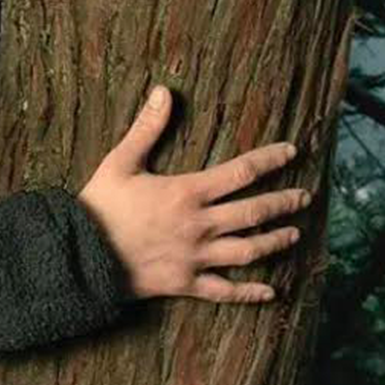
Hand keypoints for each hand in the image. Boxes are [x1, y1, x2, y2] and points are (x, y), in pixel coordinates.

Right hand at [76, 86, 309, 303]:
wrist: (78, 255)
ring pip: (248, 250)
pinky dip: (250, 292)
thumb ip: (147, 127)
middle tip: (305, 197)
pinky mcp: (186, 283)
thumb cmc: (99, 206)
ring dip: (275, 241)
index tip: (292, 152)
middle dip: (284, 202)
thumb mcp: (120, 162)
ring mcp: (195, 257)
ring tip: (294, 234)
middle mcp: (199, 225)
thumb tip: (164, 91)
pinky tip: (271, 291)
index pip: (241, 171)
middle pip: (254, 212)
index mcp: (187, 192)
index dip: (270, 160)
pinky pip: (225, 291)